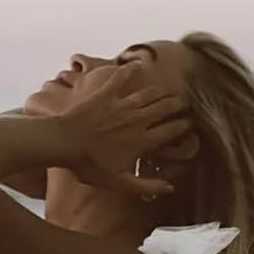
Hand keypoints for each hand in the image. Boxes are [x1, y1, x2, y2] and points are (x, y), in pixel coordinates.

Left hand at [59, 64, 194, 200]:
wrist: (63, 143)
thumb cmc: (88, 165)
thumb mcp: (118, 182)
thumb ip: (145, 186)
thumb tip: (170, 188)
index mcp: (141, 141)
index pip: (170, 131)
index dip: (183, 127)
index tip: (190, 124)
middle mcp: (136, 120)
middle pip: (164, 109)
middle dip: (177, 105)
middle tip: (185, 103)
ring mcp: (121, 104)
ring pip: (148, 94)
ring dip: (161, 91)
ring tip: (168, 91)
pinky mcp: (105, 93)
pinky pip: (121, 77)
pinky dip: (131, 70)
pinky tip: (138, 65)